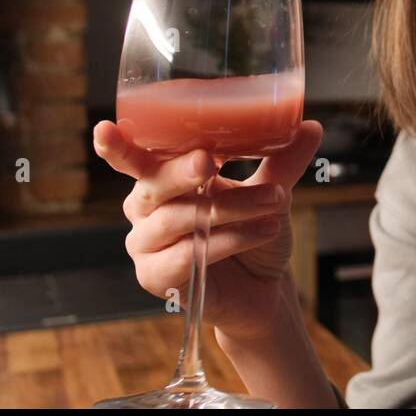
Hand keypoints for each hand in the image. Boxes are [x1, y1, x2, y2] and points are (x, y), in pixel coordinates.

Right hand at [92, 119, 322, 341]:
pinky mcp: (156, 279)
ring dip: (230, 209)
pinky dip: (229, 241)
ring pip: (179, 219)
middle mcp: (145, 210)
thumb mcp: (272, 192)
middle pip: (152, 185)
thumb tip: (310, 126)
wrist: (264, 290)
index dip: (117, 145)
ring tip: (275, 204)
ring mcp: (146, 246)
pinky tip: (263, 233)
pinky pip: (186, 256)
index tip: (105, 130)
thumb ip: (283, 160)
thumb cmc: (254, 234)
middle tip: (210, 162)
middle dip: (183, 172)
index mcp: (162, 180)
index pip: (134, 156)